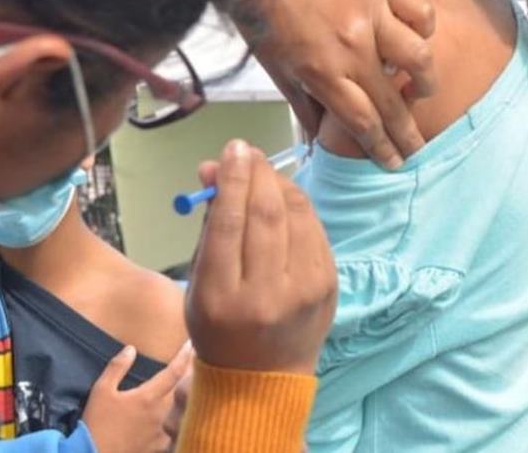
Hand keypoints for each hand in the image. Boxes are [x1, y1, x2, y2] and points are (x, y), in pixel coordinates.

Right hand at [83, 342, 193, 452]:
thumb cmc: (96, 423)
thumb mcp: (101, 391)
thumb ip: (117, 368)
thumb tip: (131, 349)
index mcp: (148, 397)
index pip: (174, 372)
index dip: (185, 356)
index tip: (192, 344)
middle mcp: (161, 414)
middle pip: (182, 391)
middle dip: (189, 376)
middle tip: (193, 365)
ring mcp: (162, 433)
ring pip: (180, 412)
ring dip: (184, 400)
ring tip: (188, 391)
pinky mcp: (158, 447)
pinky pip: (173, 432)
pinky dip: (176, 423)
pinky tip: (176, 421)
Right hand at [185, 140, 336, 375]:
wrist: (263, 379)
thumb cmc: (220, 327)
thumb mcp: (198, 283)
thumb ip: (209, 226)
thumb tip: (217, 168)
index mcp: (223, 297)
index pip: (230, 223)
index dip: (232, 179)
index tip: (232, 149)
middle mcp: (267, 294)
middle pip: (266, 213)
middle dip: (257, 173)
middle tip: (246, 152)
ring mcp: (305, 291)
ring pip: (296, 214)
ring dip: (278, 183)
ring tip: (262, 172)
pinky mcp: (329, 285)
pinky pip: (314, 228)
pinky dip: (297, 206)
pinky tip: (283, 199)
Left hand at [241, 0, 436, 168]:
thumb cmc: (263, 18)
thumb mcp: (277, 72)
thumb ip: (304, 108)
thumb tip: (319, 144)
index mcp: (322, 72)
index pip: (364, 122)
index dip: (382, 148)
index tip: (395, 163)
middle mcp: (352, 48)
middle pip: (393, 102)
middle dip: (408, 134)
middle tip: (418, 149)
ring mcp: (371, 15)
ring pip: (419, 58)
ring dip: (425, 81)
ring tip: (420, 90)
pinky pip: (419, 12)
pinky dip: (424, 29)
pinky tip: (416, 38)